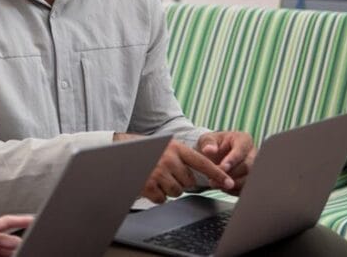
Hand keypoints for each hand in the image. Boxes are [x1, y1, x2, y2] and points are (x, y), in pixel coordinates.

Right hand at [117, 133, 233, 202]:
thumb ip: (182, 158)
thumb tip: (200, 175)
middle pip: (189, 183)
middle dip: (180, 182)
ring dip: (168, 189)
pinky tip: (148, 184)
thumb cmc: (144, 150)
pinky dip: (156, 195)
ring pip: (176, 192)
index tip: (229, 183)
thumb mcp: (165, 147)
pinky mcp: (147, 184)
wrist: (118, 150)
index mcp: (176, 148)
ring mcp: (157, 172)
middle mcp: (168, 159)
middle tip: (166, 174)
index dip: (217, 174)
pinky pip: (162, 199)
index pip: (202, 162)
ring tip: (156, 178)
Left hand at [196, 131, 255, 194]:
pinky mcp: (251, 180)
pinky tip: (223, 188)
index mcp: (244, 140)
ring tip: (216, 184)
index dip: (232, 160)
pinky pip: (247, 188)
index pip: (241, 150)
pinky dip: (234, 190)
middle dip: (231, 175)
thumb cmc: (212, 145)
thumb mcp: (206, 140)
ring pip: (249, 179)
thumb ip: (207, 143)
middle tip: (215, 179)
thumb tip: (208, 150)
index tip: (223, 167)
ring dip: (233, 184)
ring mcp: (254, 167)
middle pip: (248, 167)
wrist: (214, 155)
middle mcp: (253, 153)